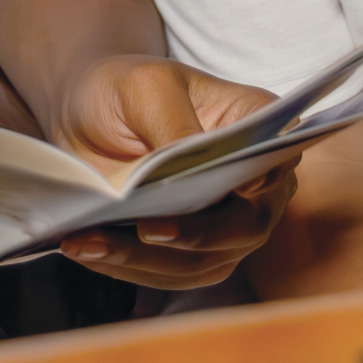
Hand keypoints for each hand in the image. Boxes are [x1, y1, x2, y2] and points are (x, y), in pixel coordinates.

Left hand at [46, 56, 297, 289]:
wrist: (87, 114)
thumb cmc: (125, 88)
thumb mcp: (146, 88)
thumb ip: (174, 124)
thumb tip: (197, 162)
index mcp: (257, 125)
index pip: (275, 160)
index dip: (260, 183)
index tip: (231, 192)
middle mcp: (254, 182)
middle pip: (245, 225)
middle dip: (196, 235)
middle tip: (148, 229)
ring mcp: (225, 223)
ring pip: (204, 260)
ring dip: (147, 260)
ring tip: (93, 243)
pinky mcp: (190, 251)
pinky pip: (169, 274)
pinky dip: (128, 268)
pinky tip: (88, 249)